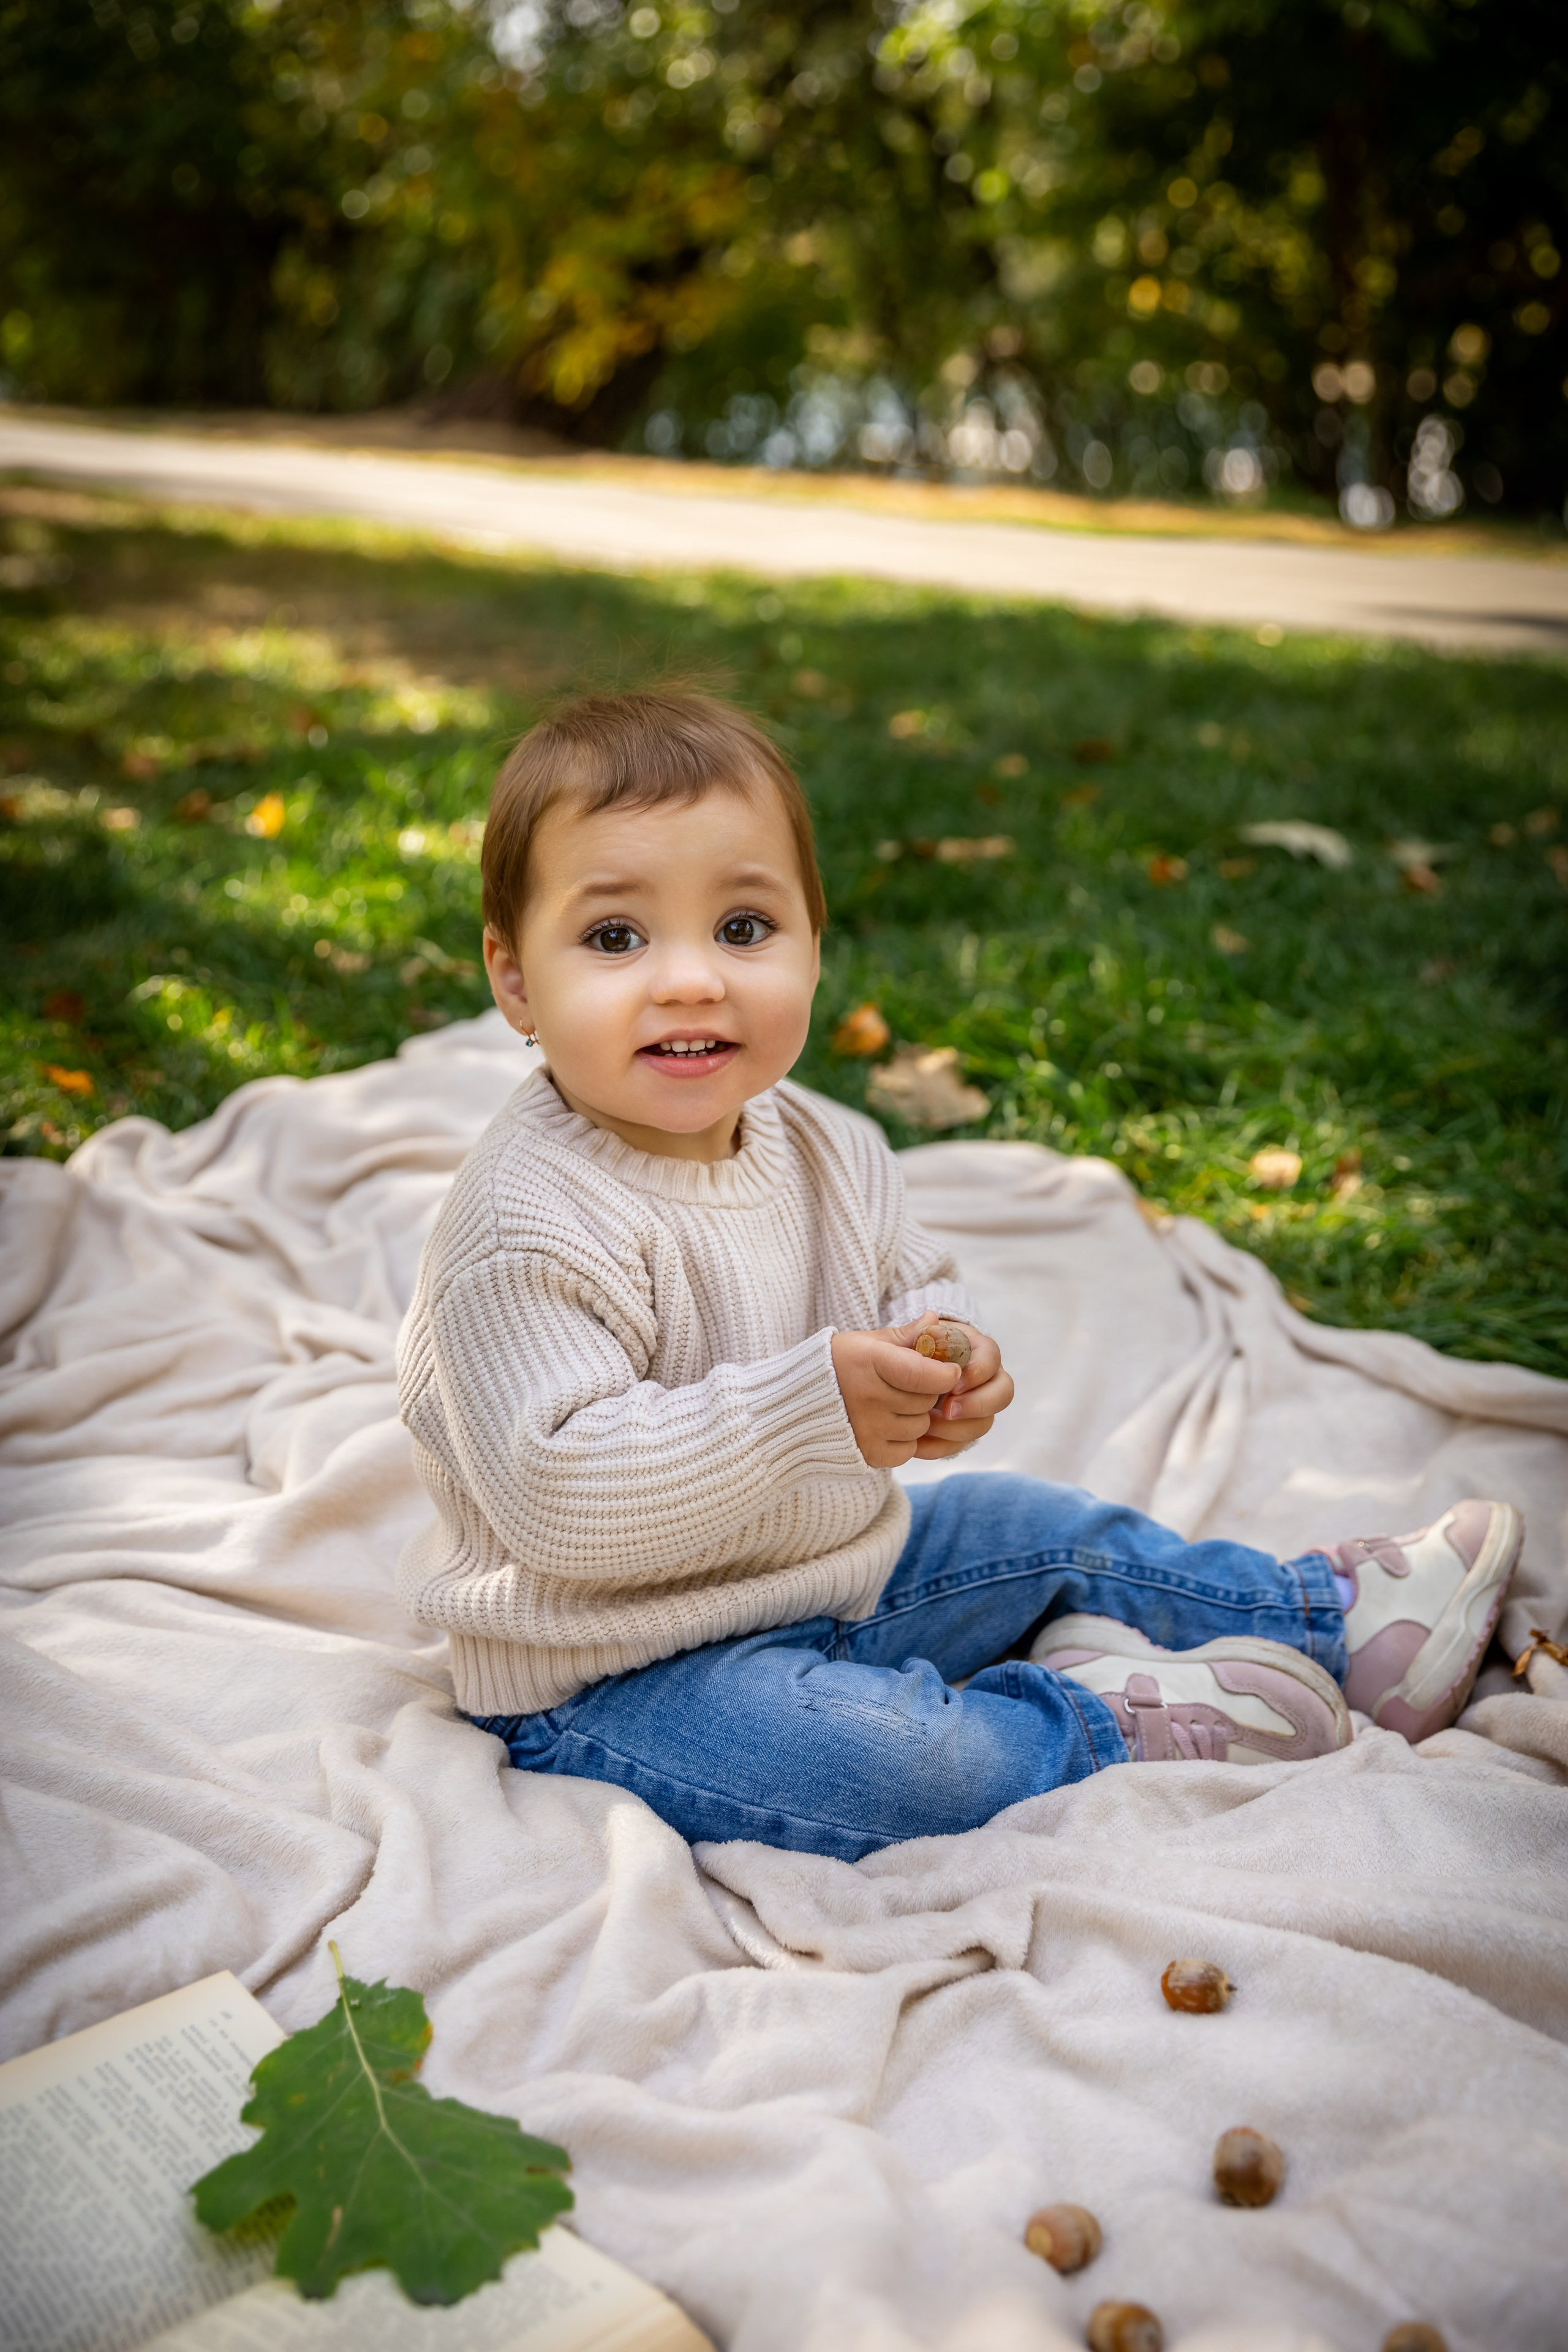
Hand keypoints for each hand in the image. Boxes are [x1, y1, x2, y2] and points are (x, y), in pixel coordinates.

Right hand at [831, 1324, 961, 1467]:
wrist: (799, 1403)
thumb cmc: (841, 1366)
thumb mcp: (868, 1342)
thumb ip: (905, 1334)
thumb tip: (934, 1320)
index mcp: (869, 1362)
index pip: (923, 1374)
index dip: (945, 1374)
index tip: (951, 1370)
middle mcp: (867, 1397)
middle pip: (926, 1401)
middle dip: (928, 1393)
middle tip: (912, 1387)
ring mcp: (867, 1429)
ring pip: (921, 1426)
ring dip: (917, 1417)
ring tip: (896, 1406)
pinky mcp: (869, 1453)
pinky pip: (909, 1450)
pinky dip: (906, 1440)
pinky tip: (889, 1425)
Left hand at [899, 1312, 1014, 1460]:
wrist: (901, 1373)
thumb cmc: (910, 1350)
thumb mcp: (909, 1339)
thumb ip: (917, 1331)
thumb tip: (929, 1318)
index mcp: (976, 1350)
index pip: (992, 1358)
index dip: (977, 1373)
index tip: (952, 1383)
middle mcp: (986, 1379)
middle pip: (1003, 1394)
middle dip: (978, 1404)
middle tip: (948, 1410)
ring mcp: (978, 1406)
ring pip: (985, 1423)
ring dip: (957, 1429)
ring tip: (926, 1425)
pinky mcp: (963, 1429)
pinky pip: (962, 1444)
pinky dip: (941, 1447)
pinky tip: (918, 1444)